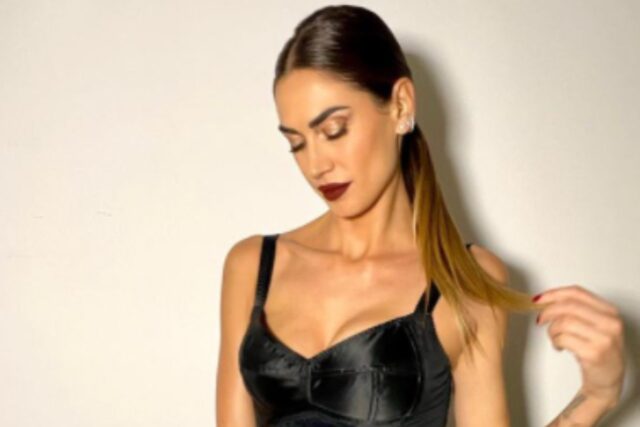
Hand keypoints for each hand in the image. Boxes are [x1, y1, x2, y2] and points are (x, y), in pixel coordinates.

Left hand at [534, 284, 625, 407]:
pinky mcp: (594, 353)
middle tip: (540, 320)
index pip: (577, 293)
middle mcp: (610, 323)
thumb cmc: (597, 351)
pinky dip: (556, 342)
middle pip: (568, 306)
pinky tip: (560, 347)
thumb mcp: (593, 326)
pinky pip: (563, 339)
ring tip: (555, 339)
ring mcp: (603, 338)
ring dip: (552, 331)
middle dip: (548, 312)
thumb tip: (546, 300)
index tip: (539, 299)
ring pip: (564, 322)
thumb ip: (575, 310)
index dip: (554, 294)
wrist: (607, 381)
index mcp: (610, 312)